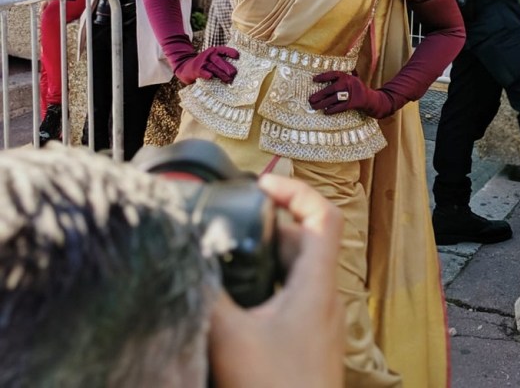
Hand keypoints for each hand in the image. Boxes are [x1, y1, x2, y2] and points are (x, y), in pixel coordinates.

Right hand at [174, 45, 238, 84]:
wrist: (187, 67)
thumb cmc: (205, 65)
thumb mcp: (212, 59)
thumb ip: (222, 62)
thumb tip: (235, 72)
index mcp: (213, 51)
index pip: (223, 50)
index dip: (230, 52)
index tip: (237, 56)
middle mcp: (208, 55)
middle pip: (218, 60)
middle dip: (227, 67)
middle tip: (234, 73)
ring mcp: (202, 62)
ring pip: (213, 67)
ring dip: (221, 74)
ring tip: (228, 80)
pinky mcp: (197, 70)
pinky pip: (202, 72)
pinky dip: (206, 74)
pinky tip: (210, 77)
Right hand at [208, 174, 343, 387]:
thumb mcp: (230, 339)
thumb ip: (206, 295)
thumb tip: (181, 261)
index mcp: (316, 285)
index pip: (324, 216)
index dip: (295, 189)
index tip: (260, 185)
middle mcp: (323, 300)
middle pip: (302, 242)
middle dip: (265, 230)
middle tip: (228, 230)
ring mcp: (318, 325)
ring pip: (293, 274)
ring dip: (262, 263)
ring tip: (225, 264)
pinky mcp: (306, 347)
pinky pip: (288, 301)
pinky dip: (264, 291)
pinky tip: (234, 308)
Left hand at [309, 71, 393, 118]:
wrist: (370, 98)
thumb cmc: (358, 86)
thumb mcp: (353, 77)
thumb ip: (345, 72)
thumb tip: (338, 61)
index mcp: (346, 77)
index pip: (333, 75)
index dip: (323, 77)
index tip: (314, 79)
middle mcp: (347, 85)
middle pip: (331, 89)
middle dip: (320, 94)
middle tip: (310, 99)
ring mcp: (349, 95)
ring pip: (333, 100)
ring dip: (323, 103)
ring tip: (314, 106)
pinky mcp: (351, 104)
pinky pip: (339, 108)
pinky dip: (332, 110)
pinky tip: (325, 111)